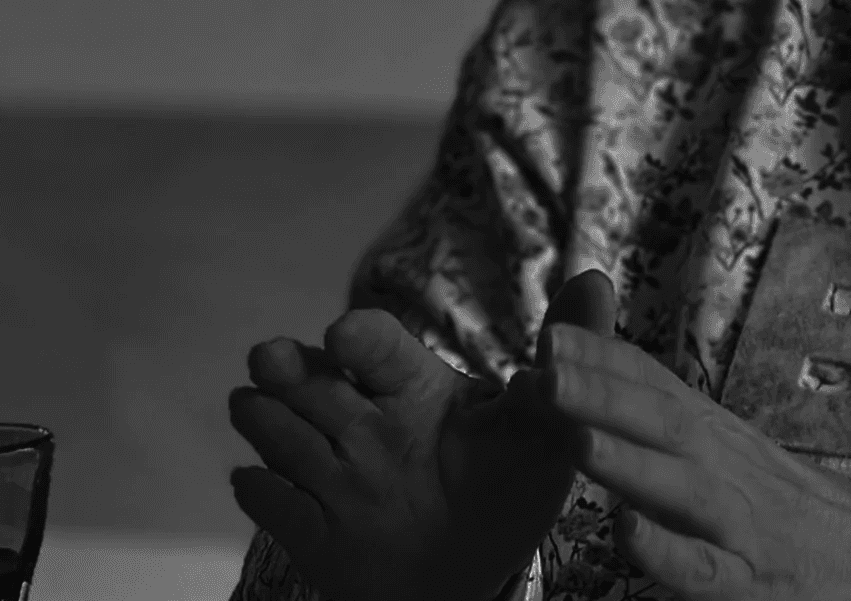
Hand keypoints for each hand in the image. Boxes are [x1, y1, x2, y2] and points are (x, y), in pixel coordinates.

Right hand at [226, 270, 620, 600]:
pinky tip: (258, 485)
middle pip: (311, 382)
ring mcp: (332, 477)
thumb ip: (567, 354)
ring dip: (265, 419)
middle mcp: (361, 424)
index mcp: (411, 387)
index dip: (358, 337)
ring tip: (252, 409)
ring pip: (281, 433)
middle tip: (269, 359)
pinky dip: (263, 493)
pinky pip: (273, 506)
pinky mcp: (311, 531)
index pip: (377, 345)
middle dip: (287, 368)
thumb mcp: (545, 425)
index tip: (343, 336)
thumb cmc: (507, 483)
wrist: (472, 571)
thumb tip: (599, 279)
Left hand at [525, 323, 850, 600]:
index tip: (548, 332)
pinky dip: (665, 551)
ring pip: (678, 487)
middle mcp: (721, 465)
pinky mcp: (747, 582)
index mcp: (709, 431)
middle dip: (601, 391)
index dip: (601, 357)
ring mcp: (736, 523)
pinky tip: (627, 533)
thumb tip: (583, 369)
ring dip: (627, 459)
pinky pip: (702, 570)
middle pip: (661, 420)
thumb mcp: (719, 444)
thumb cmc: (774, 501)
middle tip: (544, 364)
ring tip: (574, 437)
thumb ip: (656, 414)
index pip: (653, 383)